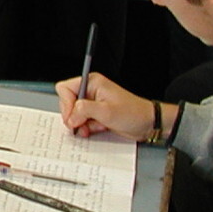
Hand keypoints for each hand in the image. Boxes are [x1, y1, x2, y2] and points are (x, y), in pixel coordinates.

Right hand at [53, 72, 172, 141]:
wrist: (147, 123)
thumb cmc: (133, 113)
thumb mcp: (106, 112)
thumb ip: (84, 110)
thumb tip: (70, 116)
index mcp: (92, 83)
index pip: (65, 89)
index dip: (66, 104)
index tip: (73, 116)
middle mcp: (90, 91)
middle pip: (68, 103)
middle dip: (74, 117)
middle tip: (81, 125)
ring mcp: (93, 103)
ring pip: (74, 114)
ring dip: (81, 124)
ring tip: (93, 127)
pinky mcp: (96, 113)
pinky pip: (83, 121)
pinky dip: (87, 127)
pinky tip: (98, 128)